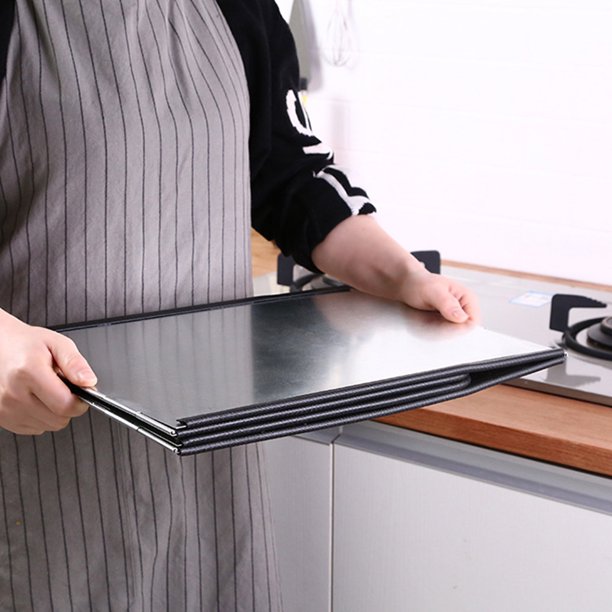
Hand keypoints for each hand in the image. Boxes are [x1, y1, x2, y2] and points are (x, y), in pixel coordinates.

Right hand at [0, 310, 96, 434]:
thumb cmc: (25, 344)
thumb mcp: (56, 343)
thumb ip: (75, 363)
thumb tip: (89, 382)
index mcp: (28, 373)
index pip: (65, 405)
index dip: (81, 400)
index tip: (82, 391)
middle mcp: (13, 394)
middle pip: (59, 420)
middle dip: (68, 405)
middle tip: (63, 386)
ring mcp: (5, 409)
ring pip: (48, 426)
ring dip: (54, 412)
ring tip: (46, 389)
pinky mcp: (2, 418)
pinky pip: (35, 428)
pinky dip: (41, 416)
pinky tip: (35, 397)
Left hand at [312, 215, 479, 323]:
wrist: (401, 283)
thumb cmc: (416, 283)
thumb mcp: (432, 292)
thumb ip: (447, 305)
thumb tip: (461, 317)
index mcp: (467, 298)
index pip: (472, 324)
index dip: (458, 328)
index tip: (442, 324)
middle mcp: (463, 306)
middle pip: (462, 330)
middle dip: (447, 330)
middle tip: (430, 321)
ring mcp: (452, 314)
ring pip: (452, 333)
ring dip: (439, 331)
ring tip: (425, 320)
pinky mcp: (442, 319)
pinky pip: (442, 332)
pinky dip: (433, 331)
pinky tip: (424, 323)